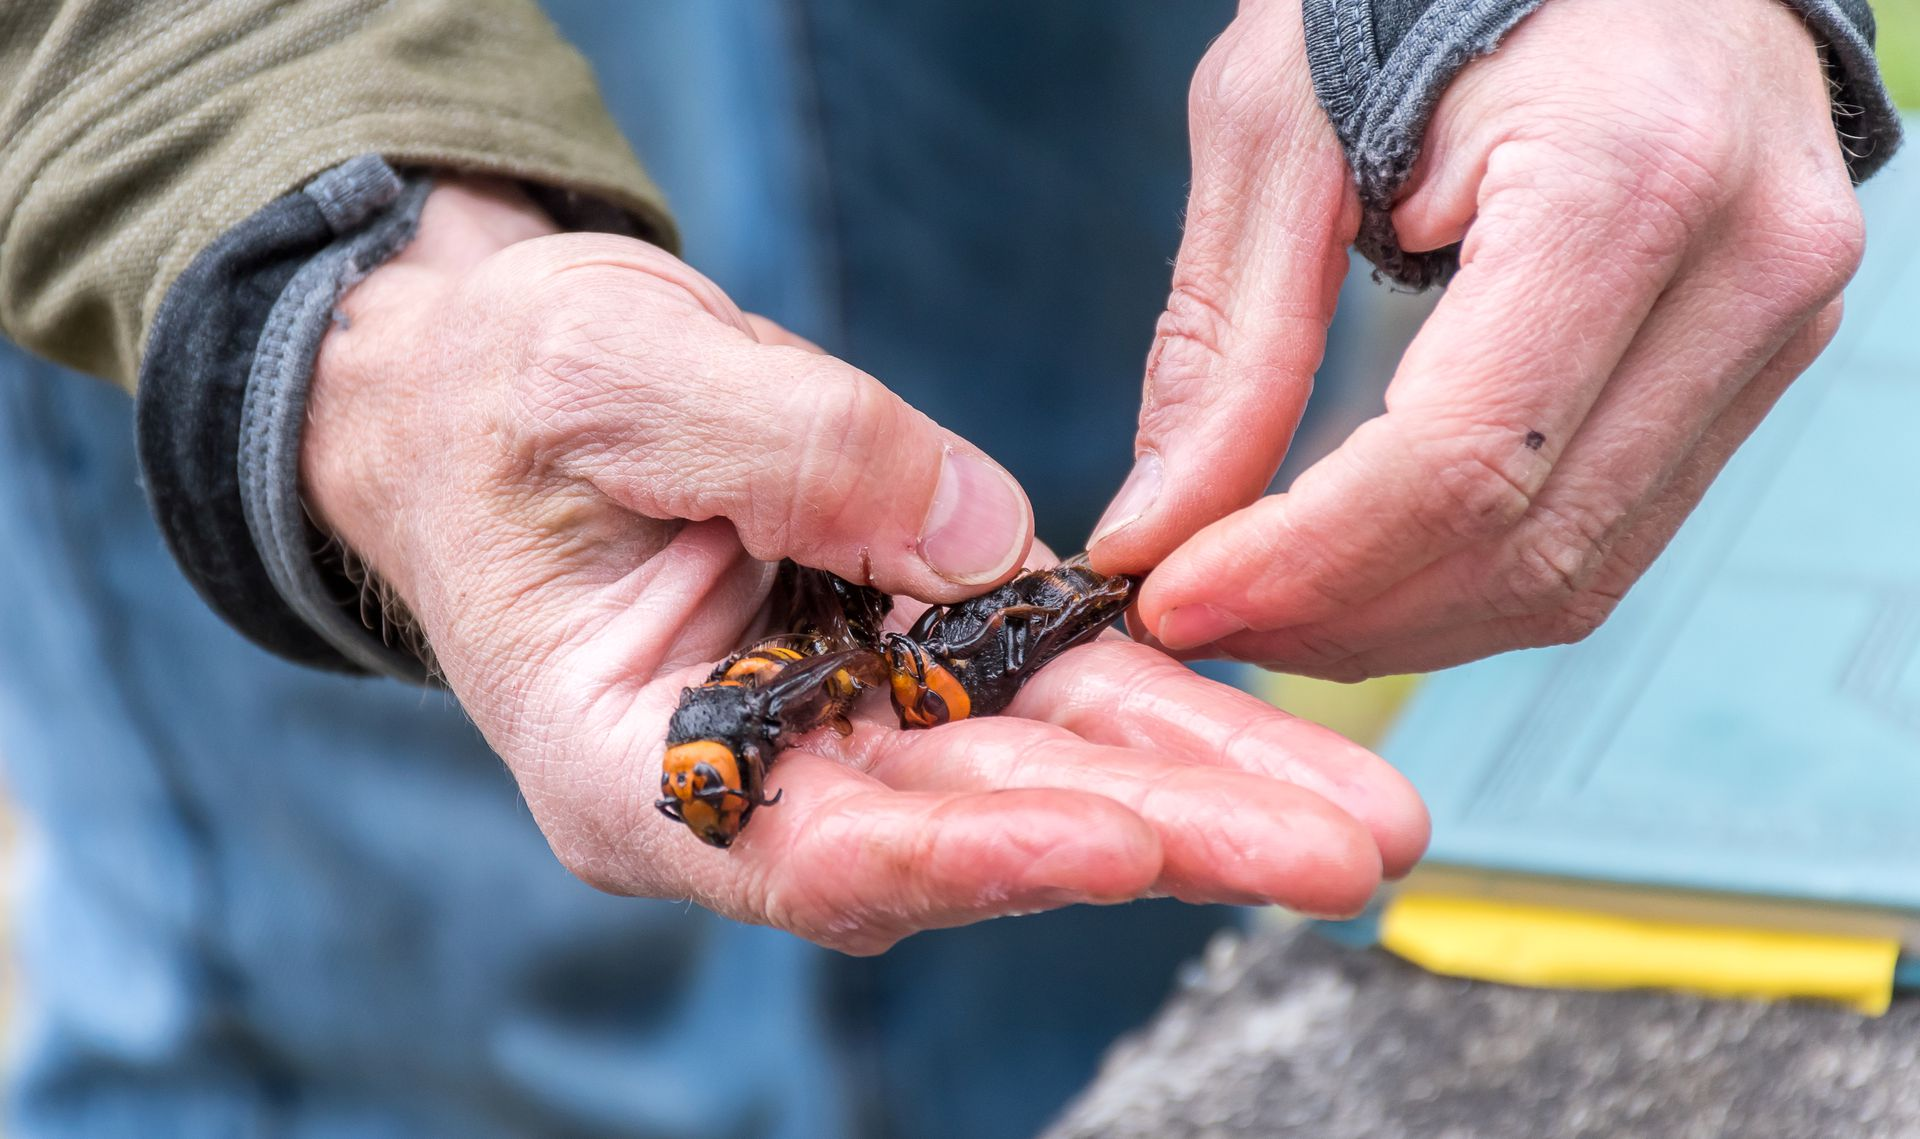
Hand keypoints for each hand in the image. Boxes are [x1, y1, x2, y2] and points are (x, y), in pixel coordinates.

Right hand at [304, 180, 1426, 952]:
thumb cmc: (507, 396)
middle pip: (978, 829)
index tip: (1120, 841)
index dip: (975, 850)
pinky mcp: (908, 650)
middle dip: (1162, 839)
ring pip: (1041, 769)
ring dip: (1199, 792)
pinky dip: (1157, 704)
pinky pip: (1046, 681)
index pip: (819, 847)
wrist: (495, 387)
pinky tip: (1270, 731)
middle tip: (1331, 854)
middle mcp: (762, 772)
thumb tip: (979, 530)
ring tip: (1352, 816)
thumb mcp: (604, 379)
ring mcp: (843, 720)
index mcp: (634, 763)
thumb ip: (782, 451)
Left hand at [1089, 0, 1863, 678]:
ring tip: (1261, 605)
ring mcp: (1774, 321)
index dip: (1303, 563)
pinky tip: (1359, 572)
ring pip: (1578, 572)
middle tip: (1197, 618)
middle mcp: (1744, 263)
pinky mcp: (1754, 360)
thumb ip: (1227, 339)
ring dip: (1398, 624)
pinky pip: (1609, 532)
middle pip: (1527, 545)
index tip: (1169, 598)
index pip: (1463, 458)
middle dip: (1336, 616)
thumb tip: (1155, 528)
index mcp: (1628, 173)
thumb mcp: (1278, 118)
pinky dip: (1468, 581)